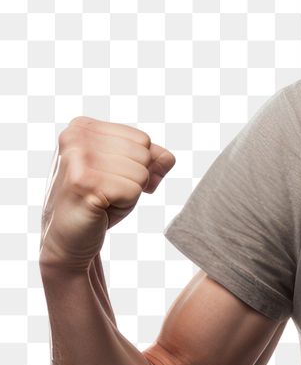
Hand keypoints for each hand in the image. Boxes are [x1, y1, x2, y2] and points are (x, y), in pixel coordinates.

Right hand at [39, 116, 175, 270]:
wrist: (68, 238)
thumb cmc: (98, 200)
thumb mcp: (126, 172)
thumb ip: (151, 158)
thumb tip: (168, 158)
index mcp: (83, 127)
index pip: (143, 140)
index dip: (137, 165)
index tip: (109, 177)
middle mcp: (77, 137)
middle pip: (144, 154)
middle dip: (134, 180)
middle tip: (106, 192)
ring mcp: (78, 158)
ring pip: (142, 173)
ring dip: (129, 194)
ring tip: (103, 199)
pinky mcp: (84, 182)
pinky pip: (133, 191)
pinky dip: (125, 205)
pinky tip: (101, 209)